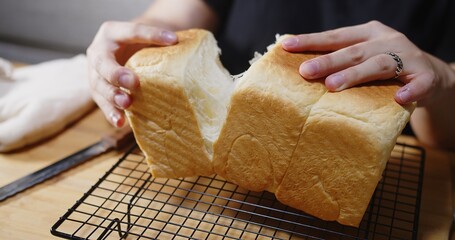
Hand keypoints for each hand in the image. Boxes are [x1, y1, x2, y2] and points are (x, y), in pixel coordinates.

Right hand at [87, 21, 177, 126]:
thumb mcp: (149, 36)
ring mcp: (94, 73)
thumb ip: (163, 40)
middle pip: (103, 63)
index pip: (132, 31)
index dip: (152, 34)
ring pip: (98, 85)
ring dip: (112, 96)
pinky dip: (111, 113)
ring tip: (126, 103)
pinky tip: (121, 122)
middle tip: (133, 82)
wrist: (123, 50)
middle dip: (116, 73)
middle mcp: (98, 51)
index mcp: (112, 31)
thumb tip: (189, 48)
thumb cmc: (140, 43)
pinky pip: (102, 103)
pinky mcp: (98, 91)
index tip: (173, 40)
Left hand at [281, 20, 448, 105]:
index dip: (311, 41)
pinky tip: (398, 98)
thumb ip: (341, 62)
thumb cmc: (387, 70)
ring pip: (380, 64)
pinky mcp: (426, 75)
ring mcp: (408, 56)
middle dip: (328, 61)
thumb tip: (301, 74)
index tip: (287, 46)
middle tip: (305, 71)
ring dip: (356, 74)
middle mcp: (387, 40)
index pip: (335, 37)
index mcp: (368, 34)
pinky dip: (410, 90)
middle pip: (354, 51)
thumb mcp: (364, 58)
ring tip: (333, 86)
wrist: (431, 75)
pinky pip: (420, 84)